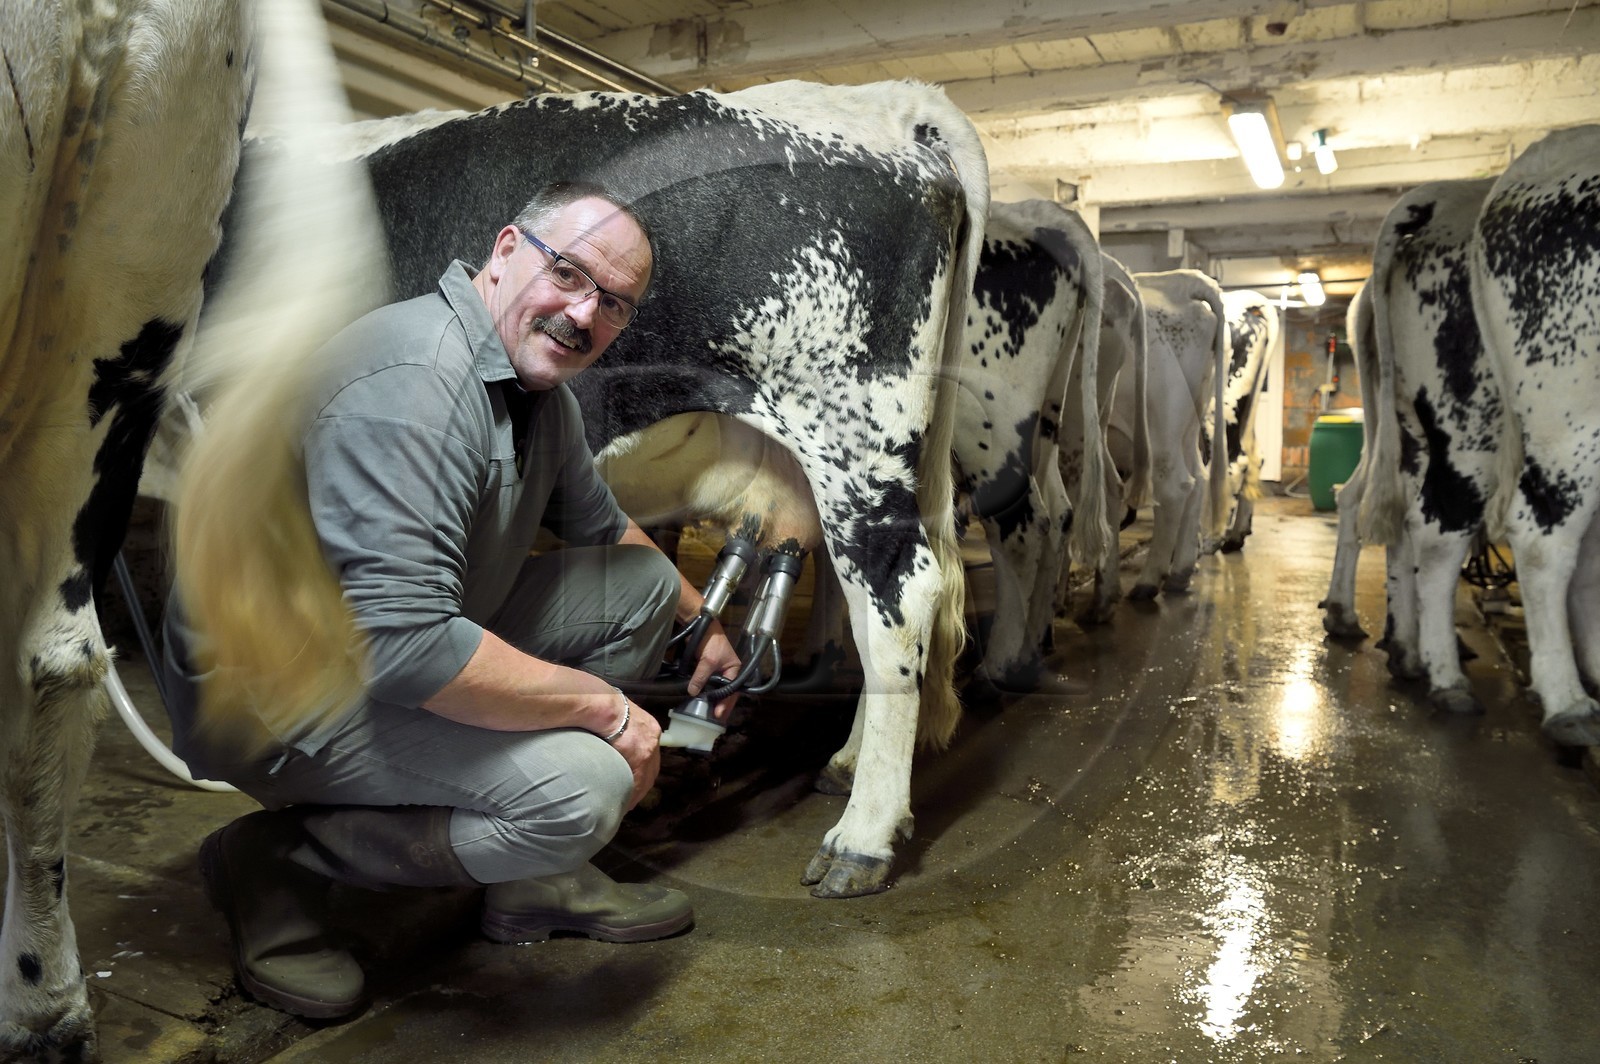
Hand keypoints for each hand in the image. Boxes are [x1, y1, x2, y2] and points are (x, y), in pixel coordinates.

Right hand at [607, 692, 661, 809]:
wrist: (604, 705)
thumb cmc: (605, 707)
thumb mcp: (618, 717)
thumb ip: (620, 730)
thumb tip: (609, 738)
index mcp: (648, 728)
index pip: (650, 754)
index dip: (644, 768)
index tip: (637, 779)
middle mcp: (653, 738)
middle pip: (652, 767)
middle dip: (644, 782)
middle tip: (634, 796)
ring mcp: (649, 747)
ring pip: (647, 776)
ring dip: (639, 791)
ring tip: (628, 803)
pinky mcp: (640, 757)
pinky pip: (638, 780)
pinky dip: (633, 792)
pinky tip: (626, 801)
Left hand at [688, 618, 742, 720]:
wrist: (700, 625)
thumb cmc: (710, 642)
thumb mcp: (708, 660)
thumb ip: (701, 676)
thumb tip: (693, 692)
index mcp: (734, 669)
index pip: (732, 690)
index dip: (725, 703)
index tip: (718, 714)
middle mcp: (727, 672)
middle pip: (725, 692)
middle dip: (720, 705)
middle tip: (714, 718)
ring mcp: (716, 671)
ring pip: (715, 689)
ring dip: (712, 701)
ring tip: (707, 714)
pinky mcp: (705, 669)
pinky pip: (706, 684)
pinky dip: (704, 693)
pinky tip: (700, 702)